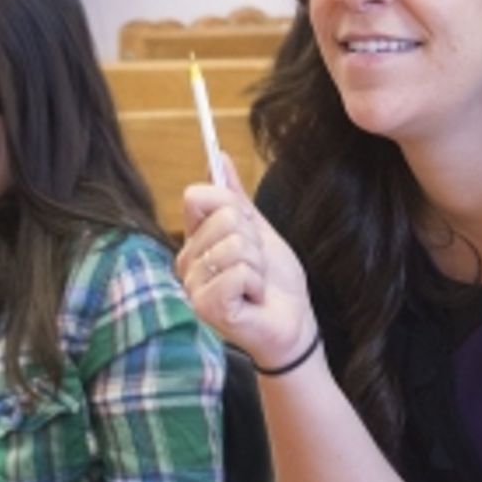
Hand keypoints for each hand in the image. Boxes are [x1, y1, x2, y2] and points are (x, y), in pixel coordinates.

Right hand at [177, 155, 319, 371]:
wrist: (293, 324)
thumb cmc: (276, 284)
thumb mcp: (260, 231)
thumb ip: (236, 197)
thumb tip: (219, 156)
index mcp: (196, 241)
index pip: (197, 196)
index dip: (232, 208)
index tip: (248, 231)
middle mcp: (188, 262)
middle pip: (222, 219)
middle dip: (254, 242)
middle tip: (256, 268)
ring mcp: (193, 286)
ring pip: (235, 246)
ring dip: (258, 266)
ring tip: (256, 286)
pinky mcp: (206, 306)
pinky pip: (239, 272)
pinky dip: (257, 285)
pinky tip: (253, 300)